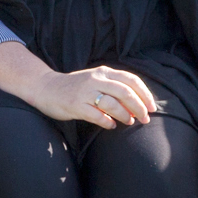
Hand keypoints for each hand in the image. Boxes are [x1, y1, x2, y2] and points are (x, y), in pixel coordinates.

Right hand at [28, 63, 157, 129]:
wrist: (45, 87)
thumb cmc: (75, 87)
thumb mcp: (95, 79)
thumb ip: (114, 86)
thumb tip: (139, 103)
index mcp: (103, 72)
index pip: (131, 80)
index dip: (145, 94)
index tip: (152, 107)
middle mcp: (95, 79)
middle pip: (125, 92)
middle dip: (139, 108)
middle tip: (145, 119)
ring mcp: (84, 92)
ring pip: (112, 104)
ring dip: (125, 115)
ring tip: (129, 122)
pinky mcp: (75, 105)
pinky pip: (96, 115)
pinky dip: (107, 122)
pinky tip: (111, 125)